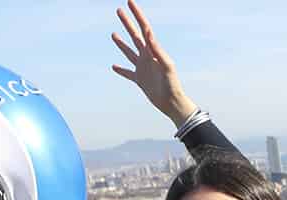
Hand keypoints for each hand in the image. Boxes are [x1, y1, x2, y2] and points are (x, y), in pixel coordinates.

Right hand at [111, 1, 196, 127]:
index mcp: (153, 51)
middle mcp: (147, 57)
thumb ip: (158, 49)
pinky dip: (121, 70)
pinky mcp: (140, 80)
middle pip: (134, 35)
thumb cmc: (172, 85)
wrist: (172, 103)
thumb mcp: (167, 66)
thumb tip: (149, 32)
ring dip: (121, 43)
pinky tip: (114, 66)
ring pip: (129, 52)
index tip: (130, 2)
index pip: (144, 28)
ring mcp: (142, 68)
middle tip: (119, 10)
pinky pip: (128, 73)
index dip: (137, 14)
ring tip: (113, 34)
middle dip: (127, 23)